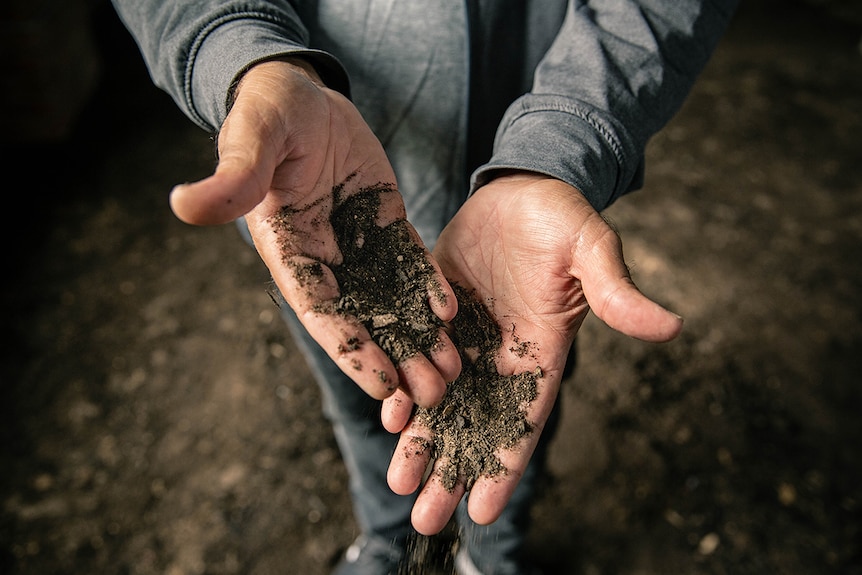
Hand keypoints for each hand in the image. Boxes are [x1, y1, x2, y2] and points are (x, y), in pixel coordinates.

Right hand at [169, 59, 459, 406]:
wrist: (301, 95)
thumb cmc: (268, 111)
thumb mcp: (253, 137)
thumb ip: (234, 176)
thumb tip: (183, 205)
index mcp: (288, 249)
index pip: (322, 311)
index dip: (351, 349)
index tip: (381, 384)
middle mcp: (325, 257)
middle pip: (364, 319)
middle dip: (396, 359)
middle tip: (430, 397)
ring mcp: (359, 243)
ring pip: (392, 300)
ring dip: (419, 337)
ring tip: (452, 371)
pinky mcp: (386, 223)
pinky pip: (411, 262)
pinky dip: (428, 288)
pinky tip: (450, 313)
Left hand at [383, 172, 682, 534]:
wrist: (522, 189)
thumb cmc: (564, 217)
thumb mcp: (592, 250)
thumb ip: (616, 292)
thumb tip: (671, 326)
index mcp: (539, 353)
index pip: (522, 421)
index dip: (502, 465)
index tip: (481, 512)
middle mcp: (500, 356)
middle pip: (474, 425)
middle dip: (450, 471)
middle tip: (423, 520)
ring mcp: (464, 338)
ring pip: (440, 402)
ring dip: (420, 443)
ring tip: (398, 484)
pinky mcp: (435, 315)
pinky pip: (415, 360)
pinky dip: (403, 389)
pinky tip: (388, 415)